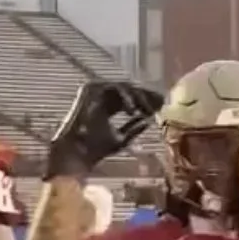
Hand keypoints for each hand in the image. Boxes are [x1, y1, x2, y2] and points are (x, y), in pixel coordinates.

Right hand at [45, 81, 163, 181]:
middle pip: (129, 91)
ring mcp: (95, 91)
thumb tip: (147, 121)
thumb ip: (133, 129)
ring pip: (124, 87)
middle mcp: (101, 97)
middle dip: (146, 96)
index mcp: (106, 107)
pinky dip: (126, 97)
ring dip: (139, 97)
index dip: (145, 103)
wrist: (77, 152)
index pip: (130, 100)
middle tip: (160, 102)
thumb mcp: (121, 139)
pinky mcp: (91, 88)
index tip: (160, 107)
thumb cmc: (96, 149)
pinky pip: (115, 87)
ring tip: (147, 110)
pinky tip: (132, 111)